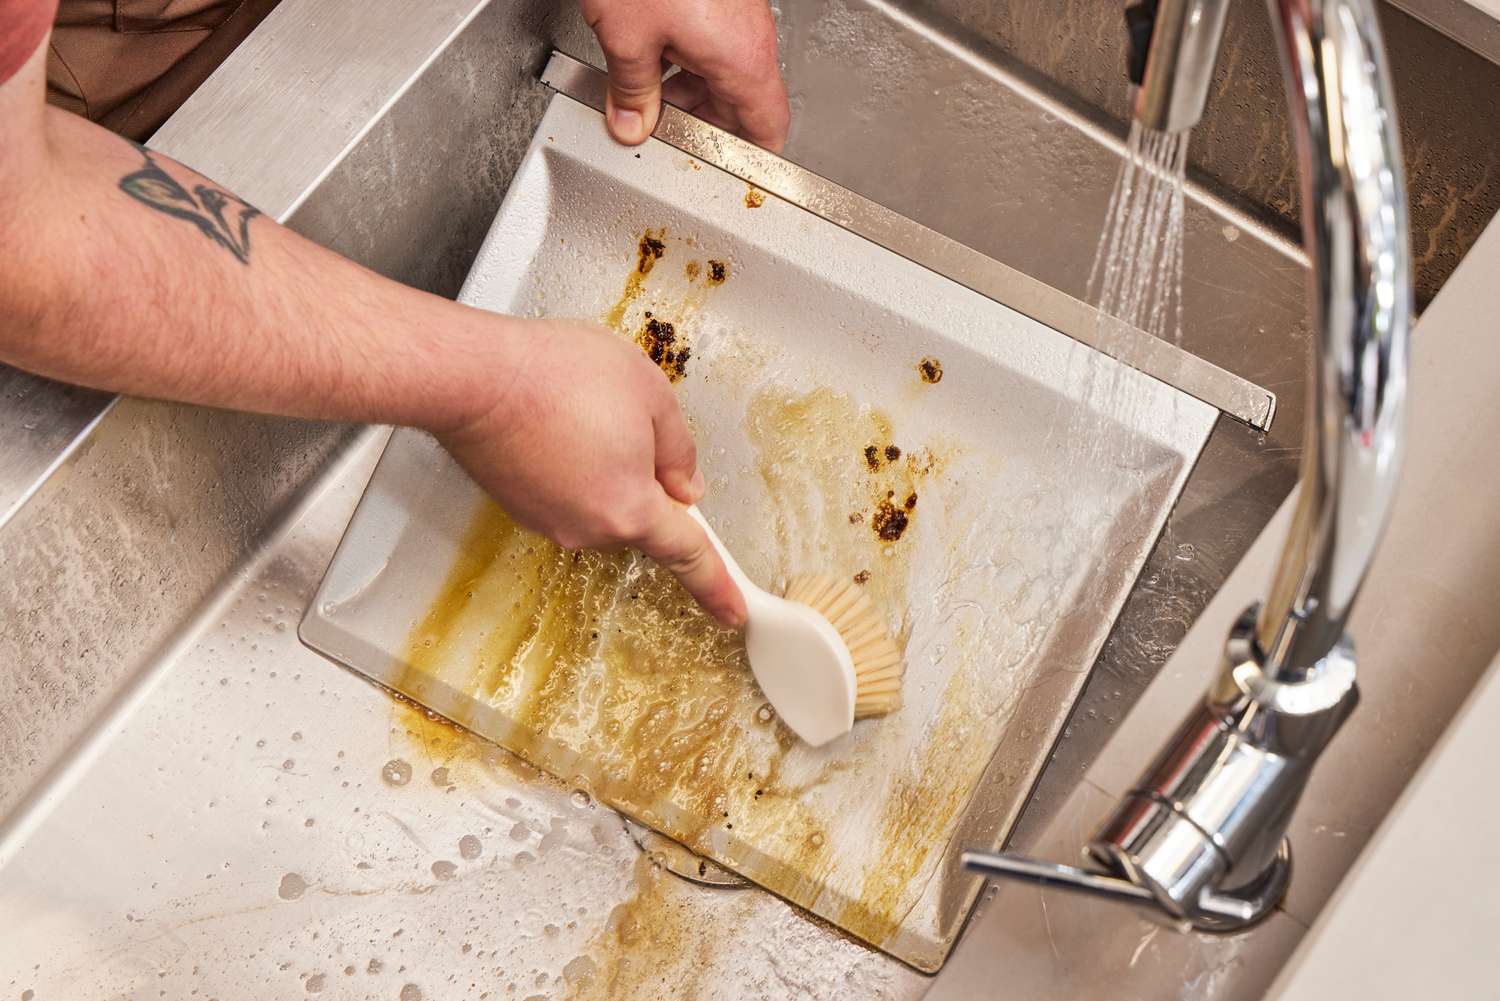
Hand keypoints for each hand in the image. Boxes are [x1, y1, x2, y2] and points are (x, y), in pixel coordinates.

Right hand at [437, 318, 746, 627]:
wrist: (473, 378)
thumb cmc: (556, 377)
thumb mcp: (650, 394)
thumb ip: (680, 450)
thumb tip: (684, 486)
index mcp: (631, 510)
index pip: (688, 555)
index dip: (716, 586)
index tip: (733, 612)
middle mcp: (589, 530)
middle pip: (639, 516)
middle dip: (643, 475)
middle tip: (623, 417)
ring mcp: (549, 522)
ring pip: (600, 502)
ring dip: (602, 466)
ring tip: (579, 411)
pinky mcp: (520, 508)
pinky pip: (566, 494)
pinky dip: (569, 466)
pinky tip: (555, 424)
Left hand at [580, 0, 789, 151]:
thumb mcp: (627, 40)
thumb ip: (631, 92)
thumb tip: (631, 124)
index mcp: (743, 59)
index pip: (768, 130)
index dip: (754, 163)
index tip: (738, 179)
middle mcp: (749, 36)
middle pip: (738, 101)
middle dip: (700, 124)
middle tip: (667, 140)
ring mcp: (736, 12)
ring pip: (720, 68)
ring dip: (685, 90)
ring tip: (644, 100)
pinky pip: (707, 38)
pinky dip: (680, 56)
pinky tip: (644, 57)